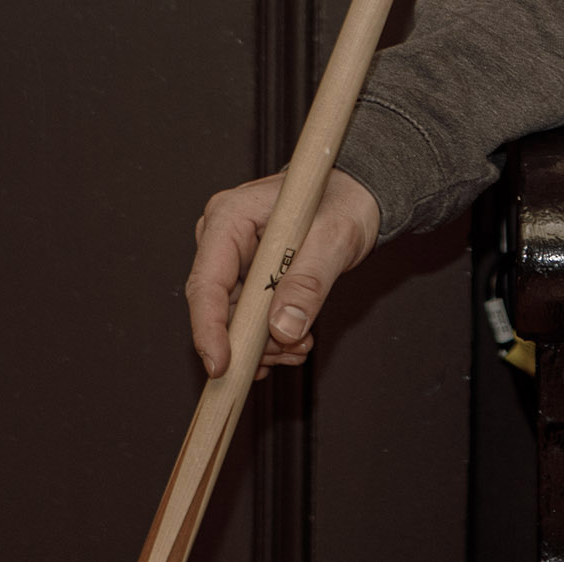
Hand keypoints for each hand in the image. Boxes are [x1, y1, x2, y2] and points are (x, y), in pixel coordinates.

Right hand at [187, 169, 380, 380]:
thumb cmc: (343, 202)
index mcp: (230, 216)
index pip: (206, 282)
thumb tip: (283, 327)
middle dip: (249, 340)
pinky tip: (292, 343)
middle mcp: (223, 238)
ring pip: (234, 320)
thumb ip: (308, 283)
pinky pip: (248, 318)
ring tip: (299, 345)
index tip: (220, 363)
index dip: (209, 328)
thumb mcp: (334, 239)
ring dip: (265, 343)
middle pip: (218, 307)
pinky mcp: (246, 278)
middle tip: (286, 351)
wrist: (356, 200)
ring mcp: (233, 260)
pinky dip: (270, 336)